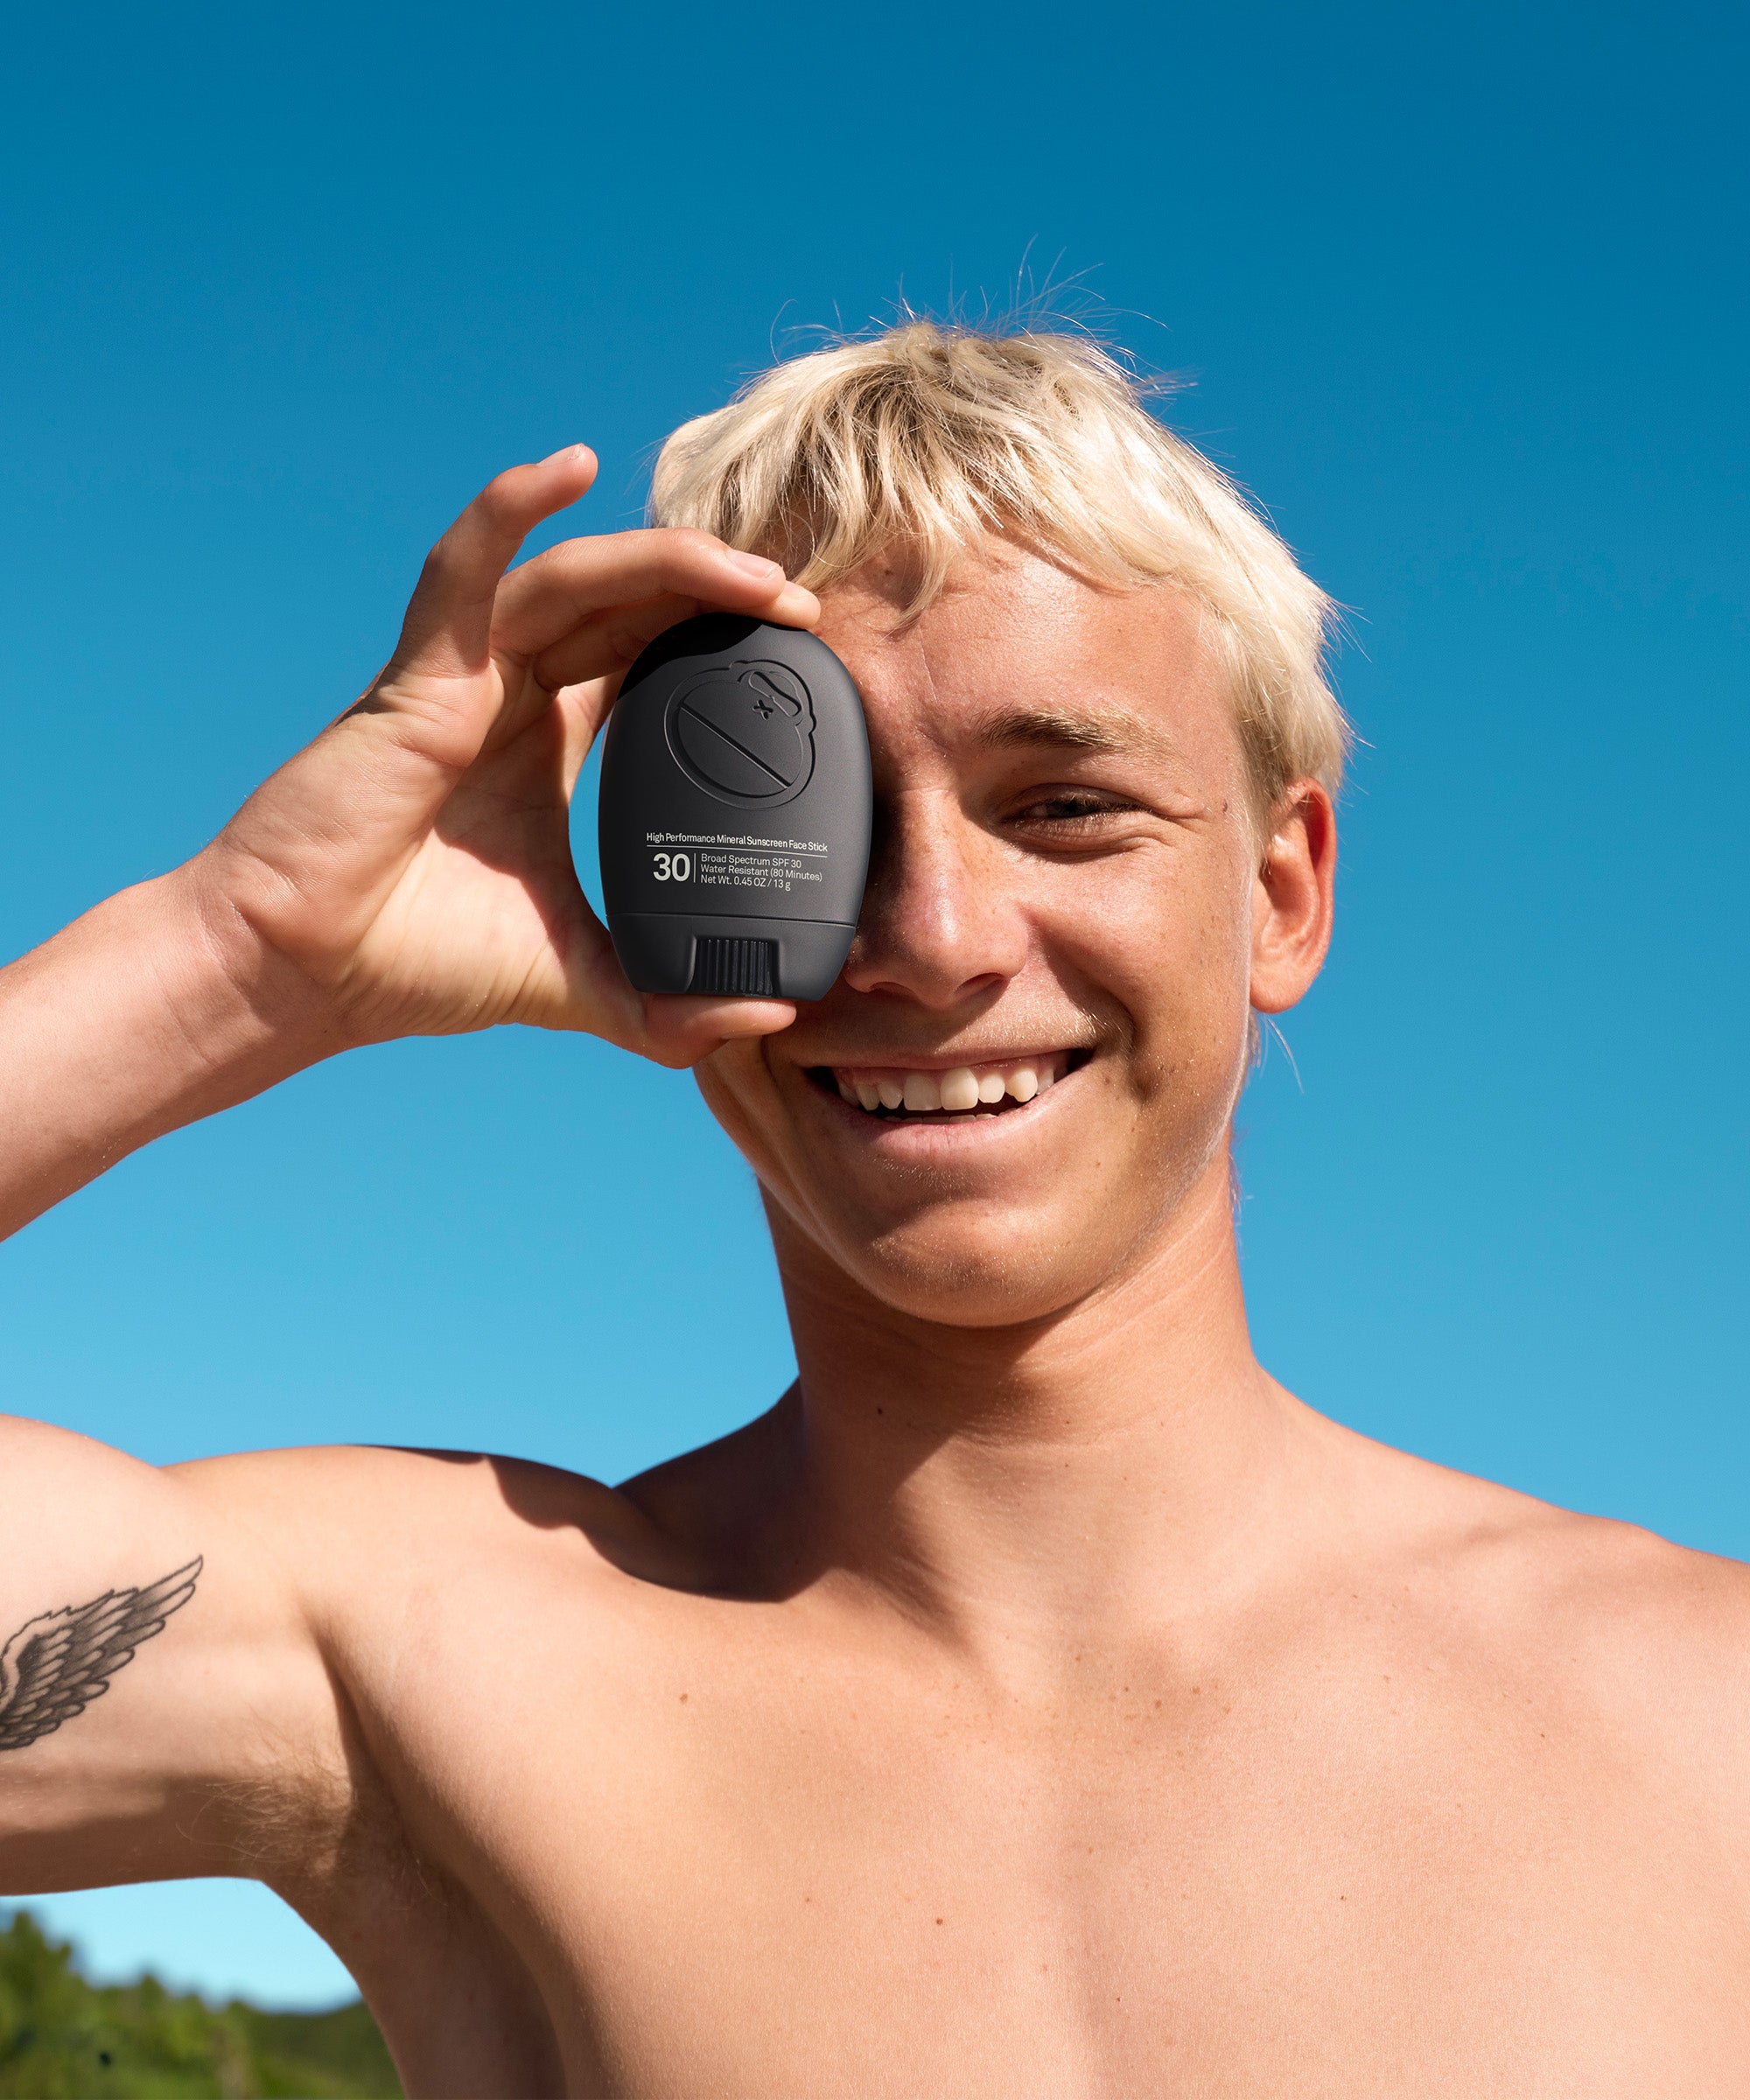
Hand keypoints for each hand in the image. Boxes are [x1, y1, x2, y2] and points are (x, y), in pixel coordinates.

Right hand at [188, 448, 817, 1066]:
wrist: (306, 975)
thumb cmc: (417, 962)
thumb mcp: (579, 983)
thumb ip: (668, 1010)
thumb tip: (769, 1022)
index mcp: (549, 740)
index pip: (649, 657)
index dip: (721, 638)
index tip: (802, 656)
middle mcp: (512, 691)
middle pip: (630, 604)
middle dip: (719, 592)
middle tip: (804, 610)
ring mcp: (464, 674)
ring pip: (577, 580)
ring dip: (666, 562)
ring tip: (756, 578)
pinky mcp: (415, 677)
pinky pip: (465, 571)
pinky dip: (508, 510)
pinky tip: (566, 467)